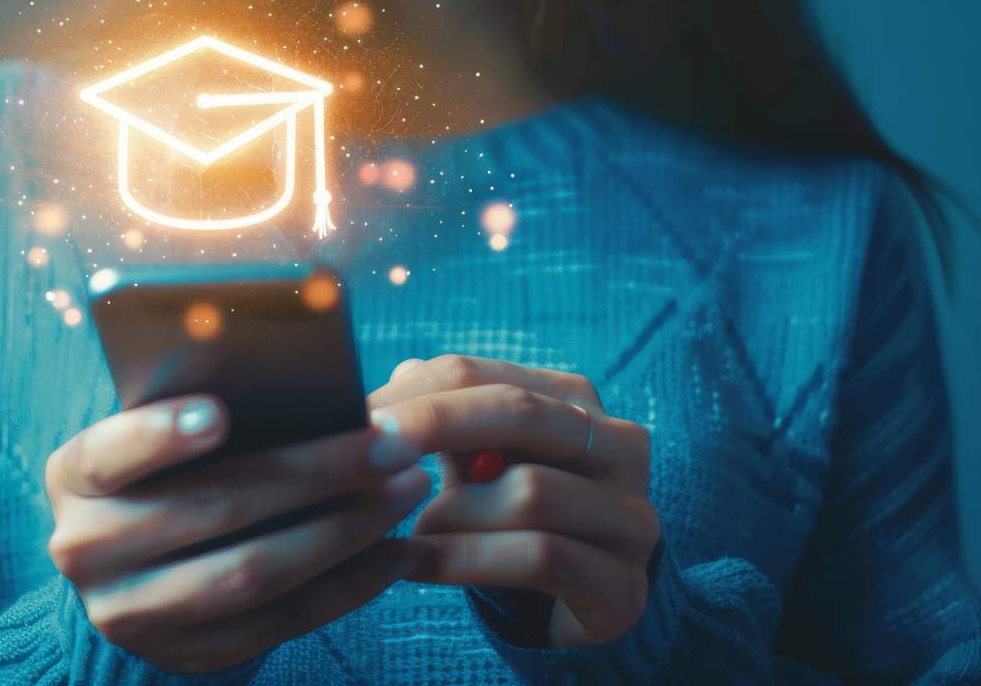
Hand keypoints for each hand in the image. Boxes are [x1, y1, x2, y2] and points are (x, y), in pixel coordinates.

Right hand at [44, 394, 430, 672]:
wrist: (141, 576)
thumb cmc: (174, 474)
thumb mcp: (165, 441)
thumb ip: (210, 412)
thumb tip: (309, 383)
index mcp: (74, 476)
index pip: (107, 453)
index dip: (160, 435)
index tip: (221, 411)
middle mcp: (86, 548)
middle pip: (212, 509)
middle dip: (316, 473)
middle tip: (391, 444)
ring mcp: (133, 612)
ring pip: (252, 572)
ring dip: (344, 530)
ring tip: (407, 488)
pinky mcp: (189, 654)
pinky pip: (282, 620)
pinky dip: (350, 584)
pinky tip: (398, 549)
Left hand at [368, 355, 660, 647]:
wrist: (574, 607)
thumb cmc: (509, 523)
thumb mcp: (475, 465)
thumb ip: (443, 421)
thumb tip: (394, 376)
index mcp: (573, 401)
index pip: (481, 373)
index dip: (411, 393)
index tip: (350, 417)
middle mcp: (618, 446)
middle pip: (517, 412)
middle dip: (432, 427)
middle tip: (367, 456)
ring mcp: (630, 515)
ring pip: (529, 492)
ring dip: (451, 515)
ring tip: (411, 535)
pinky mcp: (624, 583)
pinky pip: (541, 556)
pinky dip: (468, 559)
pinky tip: (420, 567)